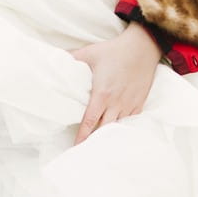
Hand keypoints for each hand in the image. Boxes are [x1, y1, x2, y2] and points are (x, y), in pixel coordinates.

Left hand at [70, 21, 161, 144]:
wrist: (143, 47)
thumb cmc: (115, 51)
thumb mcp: (89, 52)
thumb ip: (71, 58)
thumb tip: (54, 58)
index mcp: (102, 94)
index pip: (89, 121)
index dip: (82, 136)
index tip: (76, 147)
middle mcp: (116, 103)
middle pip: (103, 130)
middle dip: (94, 140)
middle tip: (85, 150)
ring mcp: (129, 105)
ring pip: (117, 127)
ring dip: (108, 134)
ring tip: (100, 144)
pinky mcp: (139, 103)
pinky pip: (129, 121)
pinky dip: (122, 127)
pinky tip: (116, 132)